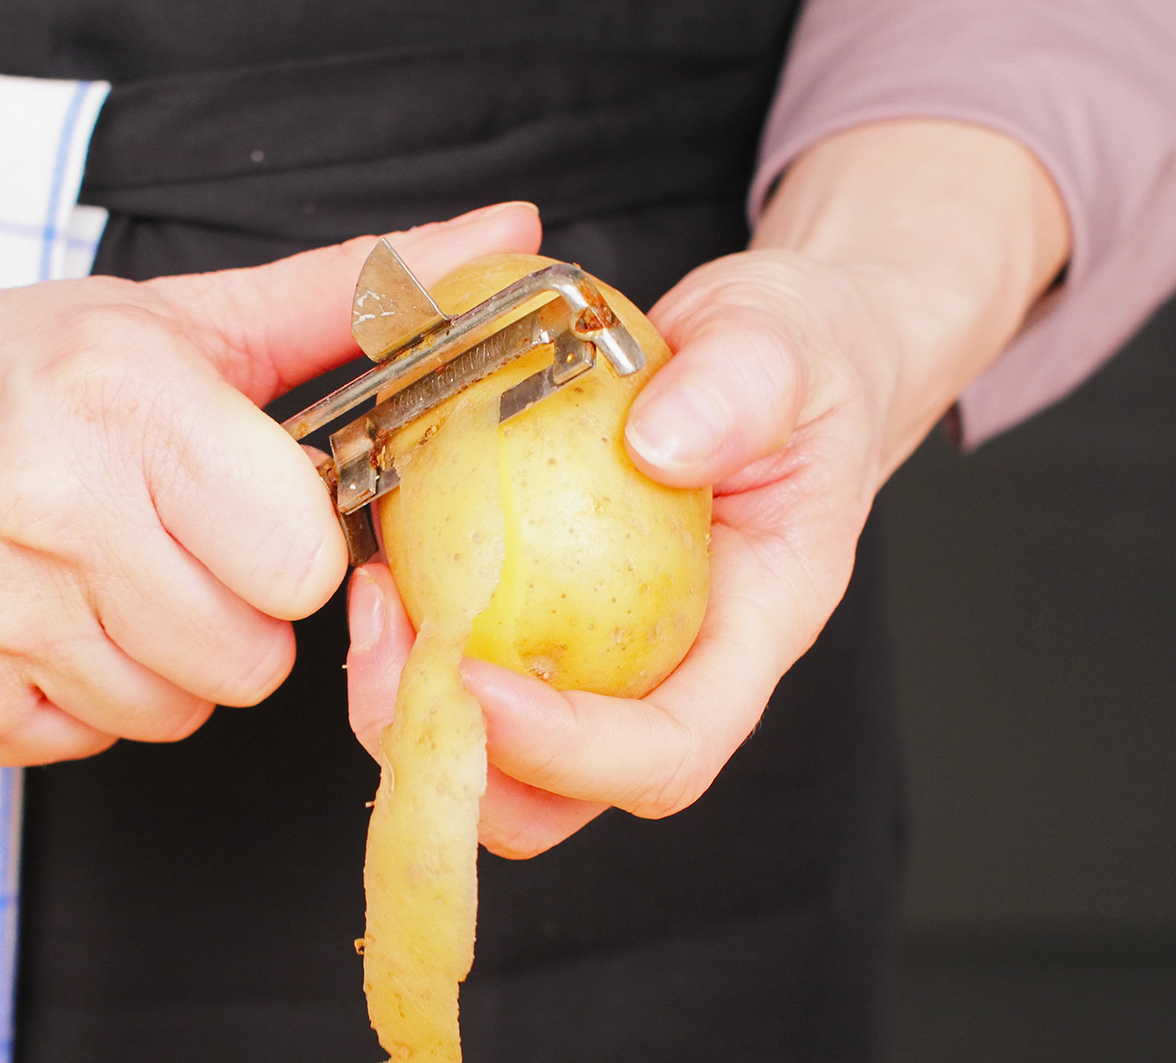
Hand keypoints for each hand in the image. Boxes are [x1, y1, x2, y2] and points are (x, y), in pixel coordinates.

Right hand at [0, 203, 540, 765]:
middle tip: (173, 550)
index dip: (291, 550)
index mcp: (124, 399)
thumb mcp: (170, 317)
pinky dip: (76, 699)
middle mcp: (48, 505)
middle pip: (248, 658)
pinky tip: (38, 618)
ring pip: (173, 714)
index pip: (299, 563)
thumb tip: (504, 235)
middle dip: (235, 615)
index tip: (251, 517)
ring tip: (101, 578)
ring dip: (159, 662)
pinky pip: (81, 746)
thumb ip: (339, 297)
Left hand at [346, 120, 1067, 856]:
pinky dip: (403, 643)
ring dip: (411, 710)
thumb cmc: (804, 360)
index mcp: (752, 629)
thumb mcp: (787, 344)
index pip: (669, 751)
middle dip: (460, 761)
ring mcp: (600, 652)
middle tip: (388, 655)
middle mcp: (670, 668)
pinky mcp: (540, 615)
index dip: (570, 752)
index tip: (478, 683)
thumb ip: (743, 387)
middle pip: (562, 796)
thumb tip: (661, 444)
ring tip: (370, 603)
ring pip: (494, 754)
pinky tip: (371, 568)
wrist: (782, 352)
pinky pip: (462, 666)